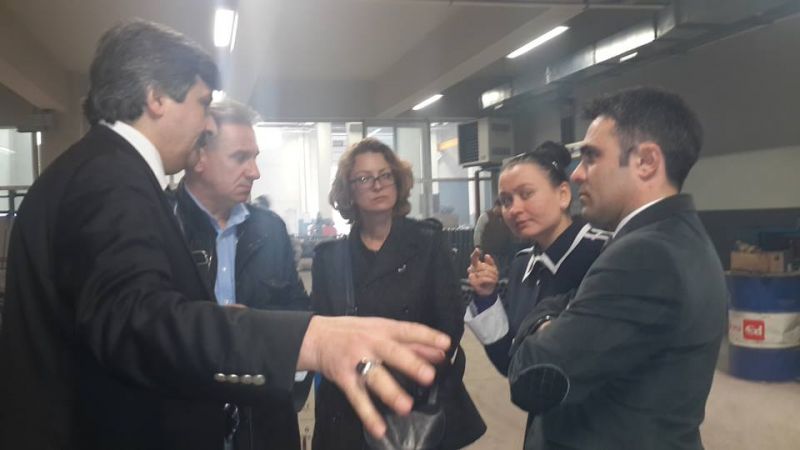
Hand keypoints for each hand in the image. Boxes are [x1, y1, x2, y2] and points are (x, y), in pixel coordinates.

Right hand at [297, 316, 450, 437]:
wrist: (317, 337)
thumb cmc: (355, 333)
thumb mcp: (382, 329)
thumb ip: (412, 343)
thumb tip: (440, 353)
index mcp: (384, 329)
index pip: (408, 330)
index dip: (427, 336)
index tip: (445, 344)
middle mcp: (371, 343)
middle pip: (392, 353)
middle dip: (410, 364)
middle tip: (428, 376)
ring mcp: (356, 361)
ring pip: (375, 377)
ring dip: (390, 392)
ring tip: (406, 407)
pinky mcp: (344, 378)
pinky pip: (357, 398)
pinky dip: (368, 414)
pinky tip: (379, 428)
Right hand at [467, 248, 498, 296]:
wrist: (488, 290)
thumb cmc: (489, 279)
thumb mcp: (492, 269)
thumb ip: (490, 262)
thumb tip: (486, 255)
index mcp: (476, 265)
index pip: (474, 258)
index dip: (475, 254)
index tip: (477, 249)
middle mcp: (472, 270)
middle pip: (482, 266)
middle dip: (491, 270)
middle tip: (495, 274)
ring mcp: (472, 276)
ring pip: (483, 272)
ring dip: (491, 276)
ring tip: (494, 279)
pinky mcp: (473, 282)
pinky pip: (482, 279)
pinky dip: (488, 280)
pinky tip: (491, 281)